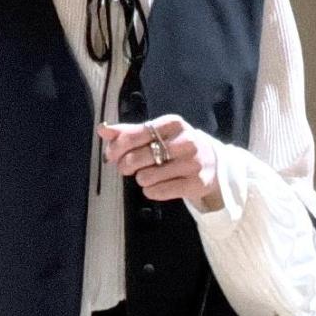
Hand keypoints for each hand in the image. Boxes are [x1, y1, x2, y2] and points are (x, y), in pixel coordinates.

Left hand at [96, 115, 224, 210]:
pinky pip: (159, 192)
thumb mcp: (156, 134)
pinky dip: (151, 191)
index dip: (118, 147)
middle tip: (127, 168)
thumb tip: (102, 130)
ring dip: (141, 179)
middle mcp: (185, 141)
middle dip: (126, 165)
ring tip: (148, 176)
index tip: (111, 155)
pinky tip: (155, 186)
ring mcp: (192, 163)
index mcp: (173, 124)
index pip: (136, 134)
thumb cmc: (177, 147)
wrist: (213, 163)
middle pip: (138, 157)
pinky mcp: (196, 183)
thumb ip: (129, 132)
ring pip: (146, 177)